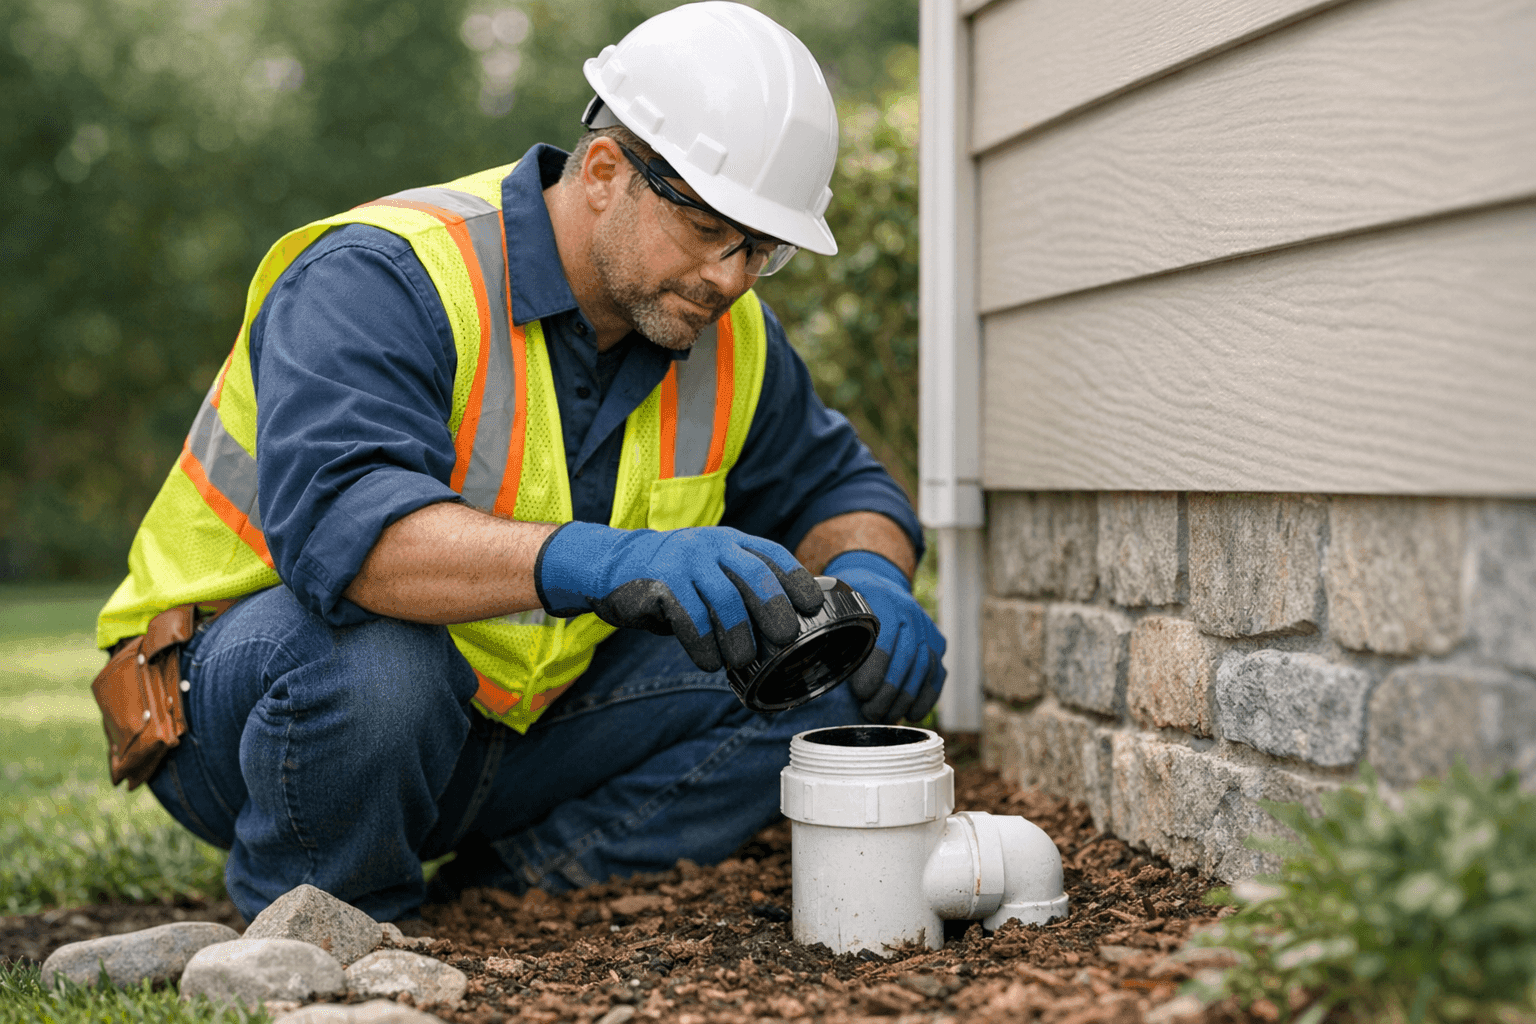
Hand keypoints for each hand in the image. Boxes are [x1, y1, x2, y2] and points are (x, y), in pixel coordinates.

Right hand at [536, 522, 824, 671]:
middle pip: (753, 573)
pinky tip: (708, 661)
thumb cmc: (675, 580)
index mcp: (732, 543)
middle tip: (785, 637)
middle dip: (773, 606)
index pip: (772, 556)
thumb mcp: (711, 574)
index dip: (796, 580)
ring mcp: (686, 561)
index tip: (812, 607)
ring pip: (723, 597)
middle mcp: (712, 546)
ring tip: (743, 660)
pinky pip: (689, 616)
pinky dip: (703, 643)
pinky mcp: (660, 581)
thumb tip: (786, 634)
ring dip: (737, 634)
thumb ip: (741, 593)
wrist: (613, 565)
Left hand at [827, 550, 945, 723]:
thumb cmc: (848, 601)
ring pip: (925, 667)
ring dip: (906, 699)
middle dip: (889, 692)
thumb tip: (802, 652)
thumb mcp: (835, 603)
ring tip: (885, 718)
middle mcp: (910, 611)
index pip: (884, 639)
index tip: (860, 693)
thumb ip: (826, 626)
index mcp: (882, 599)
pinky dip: (927, 696)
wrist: (879, 581)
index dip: (874, 671)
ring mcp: (927, 627)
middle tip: (870, 713)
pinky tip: (912, 714)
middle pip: (907, 658)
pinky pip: (938, 673)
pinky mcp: (938, 642)